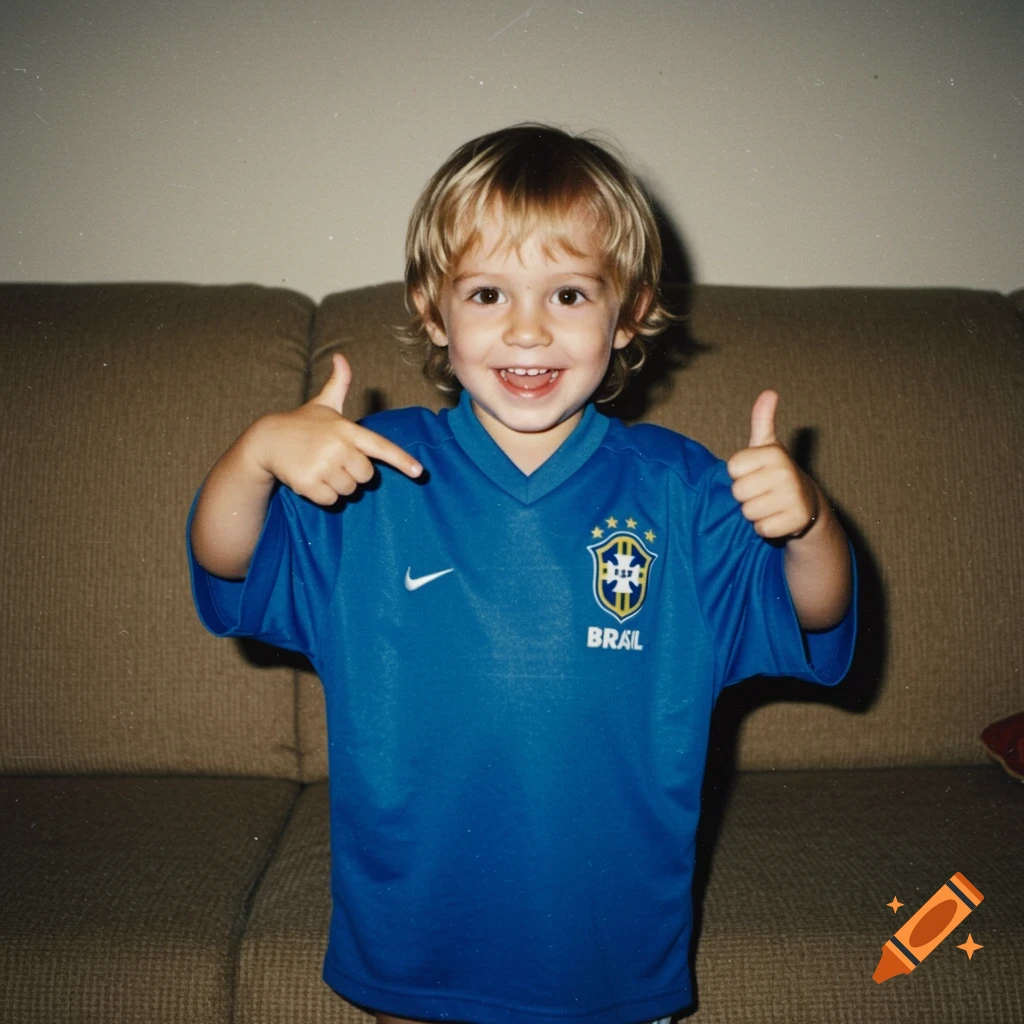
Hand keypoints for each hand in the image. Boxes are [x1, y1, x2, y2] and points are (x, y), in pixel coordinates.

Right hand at [252, 353, 421, 505]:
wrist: (267, 440)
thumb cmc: (302, 424)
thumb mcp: (323, 404)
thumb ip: (338, 383)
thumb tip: (341, 357)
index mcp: (347, 429)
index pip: (380, 446)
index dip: (401, 460)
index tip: (419, 471)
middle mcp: (338, 446)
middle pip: (366, 476)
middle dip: (353, 473)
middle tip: (333, 461)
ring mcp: (323, 465)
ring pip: (349, 490)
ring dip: (337, 485)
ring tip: (320, 468)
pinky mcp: (308, 482)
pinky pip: (331, 499)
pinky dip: (323, 495)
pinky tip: (310, 479)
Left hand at [726, 390, 818, 539]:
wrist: (807, 503)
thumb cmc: (777, 473)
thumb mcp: (768, 446)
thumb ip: (763, 420)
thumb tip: (769, 392)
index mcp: (774, 453)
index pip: (732, 469)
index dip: (740, 474)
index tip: (755, 473)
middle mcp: (785, 473)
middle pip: (738, 492)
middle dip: (746, 496)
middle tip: (763, 492)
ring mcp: (793, 497)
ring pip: (748, 512)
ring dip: (756, 513)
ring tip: (771, 504)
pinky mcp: (797, 521)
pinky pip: (762, 529)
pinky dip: (766, 528)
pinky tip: (778, 518)